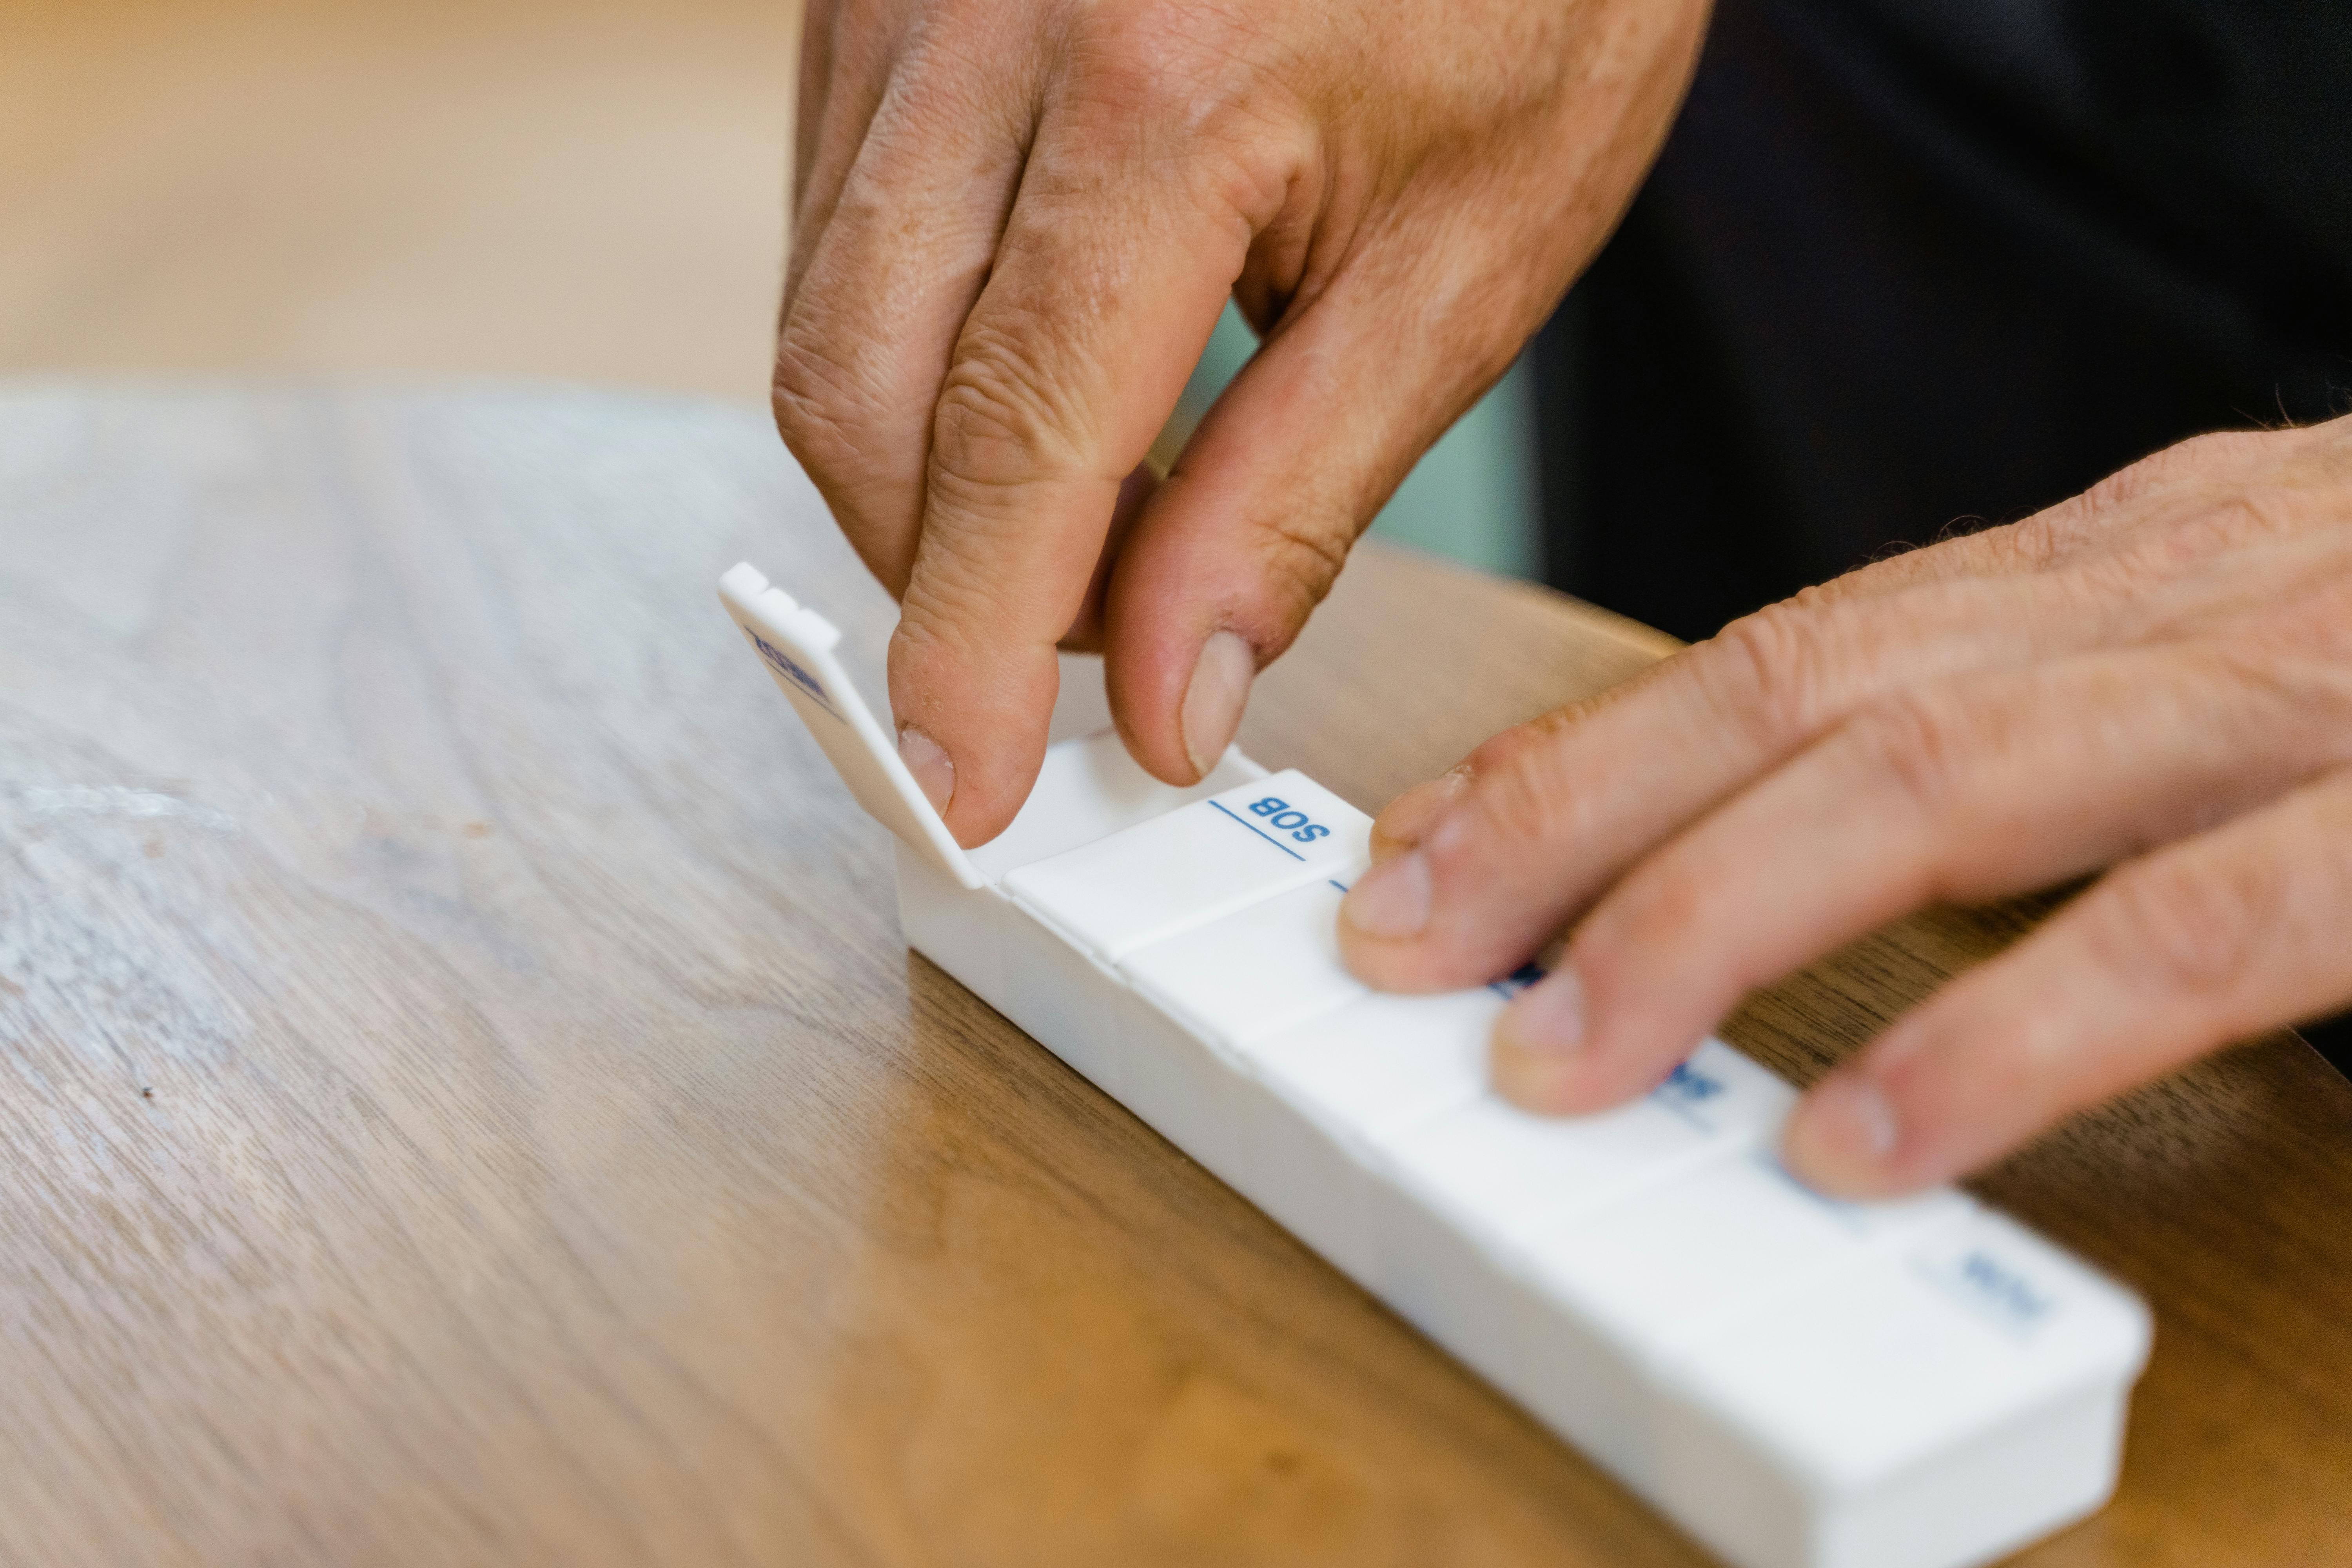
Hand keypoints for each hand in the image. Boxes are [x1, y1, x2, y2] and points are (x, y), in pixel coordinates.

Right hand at [776, 0, 1706, 844]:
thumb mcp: (1467, 260)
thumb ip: (1296, 498)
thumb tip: (1169, 696)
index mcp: (1164, 82)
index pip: (1008, 440)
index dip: (973, 646)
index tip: (968, 787)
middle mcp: (989, 16)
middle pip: (857, 389)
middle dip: (937, 568)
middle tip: (1080, 639)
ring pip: (821, 313)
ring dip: (923, 464)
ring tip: (1093, 496)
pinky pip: (833, 219)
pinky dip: (911, 347)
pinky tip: (1038, 362)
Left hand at [1339, 419, 2351, 1196]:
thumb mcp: (2238, 642)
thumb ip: (2047, 720)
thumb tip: (1822, 830)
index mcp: (2116, 567)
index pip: (1793, 647)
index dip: (1582, 754)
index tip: (1422, 846)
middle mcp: (2167, 604)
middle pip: (1808, 694)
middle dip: (1572, 818)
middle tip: (1403, 942)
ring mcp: (2288, 699)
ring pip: (1939, 781)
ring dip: (1711, 917)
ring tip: (1554, 1054)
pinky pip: (2184, 933)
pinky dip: (2002, 1037)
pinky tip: (1858, 1140)